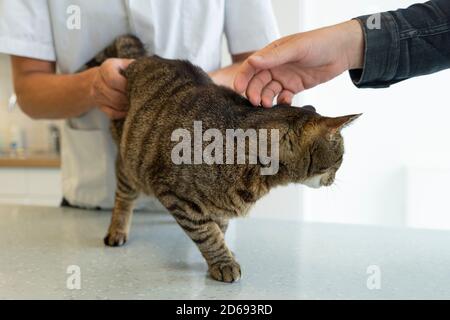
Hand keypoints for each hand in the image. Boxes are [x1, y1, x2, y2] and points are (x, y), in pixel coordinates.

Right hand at [89, 58, 133, 118]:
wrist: (105, 77)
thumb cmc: (123, 71)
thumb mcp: (129, 65)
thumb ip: (137, 69)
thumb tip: (148, 79)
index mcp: (107, 67)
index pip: (113, 80)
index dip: (125, 86)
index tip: (135, 87)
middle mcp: (98, 80)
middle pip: (115, 95)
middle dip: (129, 98)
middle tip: (138, 97)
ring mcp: (96, 94)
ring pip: (115, 105)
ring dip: (127, 105)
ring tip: (135, 102)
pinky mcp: (99, 105)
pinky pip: (112, 113)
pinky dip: (122, 113)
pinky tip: (128, 109)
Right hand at [234, 20, 364, 107]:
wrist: (342, 51)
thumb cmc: (320, 43)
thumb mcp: (296, 48)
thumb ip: (274, 56)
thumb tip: (253, 61)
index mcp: (272, 53)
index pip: (252, 65)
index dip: (243, 76)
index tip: (238, 88)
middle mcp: (275, 66)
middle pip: (258, 81)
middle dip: (254, 91)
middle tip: (255, 102)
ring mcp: (284, 77)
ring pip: (268, 91)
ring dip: (266, 98)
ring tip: (267, 105)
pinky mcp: (294, 87)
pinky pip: (283, 97)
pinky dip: (281, 101)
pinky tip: (286, 100)